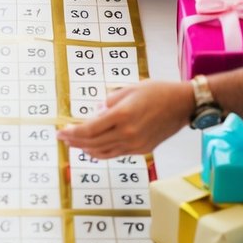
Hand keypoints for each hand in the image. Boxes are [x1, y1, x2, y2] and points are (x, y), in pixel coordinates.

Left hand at [57, 81, 193, 157]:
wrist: (182, 104)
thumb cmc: (157, 92)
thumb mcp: (129, 89)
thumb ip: (109, 102)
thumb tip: (95, 113)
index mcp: (122, 115)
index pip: (89, 129)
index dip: (72, 132)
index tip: (61, 131)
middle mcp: (128, 133)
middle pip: (93, 143)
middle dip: (75, 141)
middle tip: (63, 138)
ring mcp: (135, 144)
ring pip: (103, 152)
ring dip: (86, 149)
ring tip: (75, 144)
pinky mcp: (142, 149)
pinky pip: (116, 154)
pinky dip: (101, 152)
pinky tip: (93, 148)